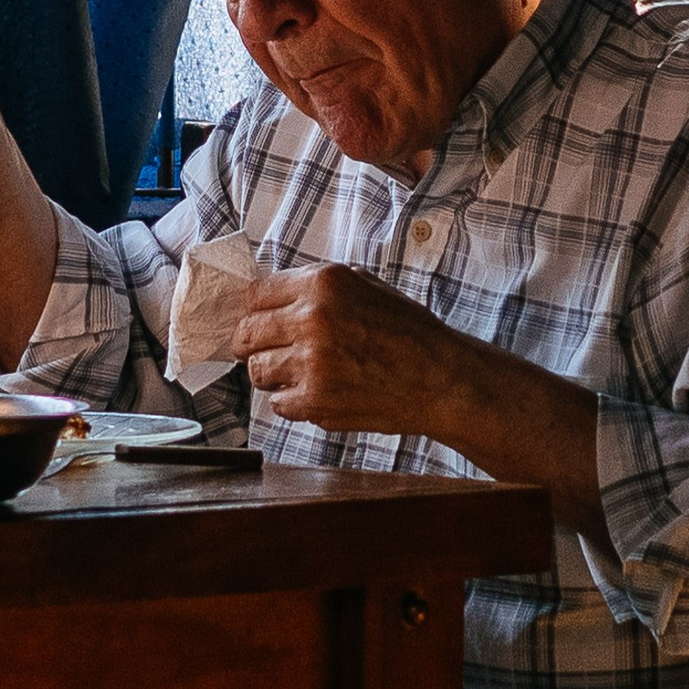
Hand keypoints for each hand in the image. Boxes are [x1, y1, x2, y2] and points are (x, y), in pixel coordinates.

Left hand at [232, 263, 477, 437]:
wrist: (442, 379)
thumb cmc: (409, 333)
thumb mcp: (365, 286)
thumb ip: (317, 287)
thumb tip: (274, 295)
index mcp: (323, 284)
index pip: (254, 295)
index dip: (253, 311)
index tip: (257, 320)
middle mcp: (312, 320)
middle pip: (245, 334)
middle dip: (254, 344)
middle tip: (270, 350)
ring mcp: (311, 363)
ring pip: (256, 371)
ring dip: (273, 374)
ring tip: (302, 372)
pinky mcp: (316, 401)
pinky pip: (277, 403)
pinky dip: (292, 401)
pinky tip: (318, 391)